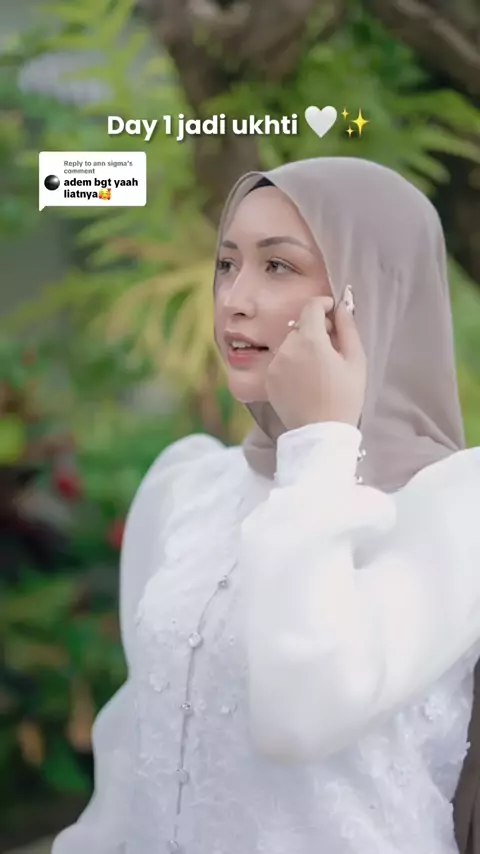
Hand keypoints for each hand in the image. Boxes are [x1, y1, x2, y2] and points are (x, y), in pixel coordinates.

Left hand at [265, 293, 366, 429]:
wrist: (321, 433)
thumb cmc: (345, 397)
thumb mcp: (356, 361)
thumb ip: (348, 328)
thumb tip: (342, 306)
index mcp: (310, 339)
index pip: (312, 306)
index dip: (324, 304)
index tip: (333, 312)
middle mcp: (287, 347)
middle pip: (301, 326)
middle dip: (316, 329)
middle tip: (332, 347)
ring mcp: (274, 364)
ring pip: (290, 344)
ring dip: (303, 347)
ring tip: (319, 367)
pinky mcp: (268, 379)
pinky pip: (281, 361)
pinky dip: (292, 363)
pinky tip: (305, 380)